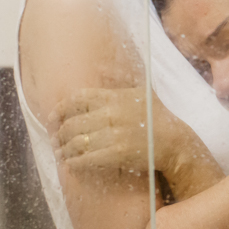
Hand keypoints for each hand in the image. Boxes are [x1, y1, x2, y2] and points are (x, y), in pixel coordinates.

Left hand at [50, 86, 208, 174]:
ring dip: (64, 149)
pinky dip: (74, 162)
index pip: (77, 99)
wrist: (175, 142)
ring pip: (77, 141)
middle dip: (60, 133)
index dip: (60, 110)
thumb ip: (119, 78)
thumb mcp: (142, 91)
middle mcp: (112, 113)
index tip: (53, 118)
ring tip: (60, 153)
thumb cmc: (158, 118)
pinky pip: (87, 158)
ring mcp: (114, 134)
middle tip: (55, 140)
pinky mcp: (118, 153)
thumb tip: (100, 64)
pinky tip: (70, 164)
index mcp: (115, 97)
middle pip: (73, 123)